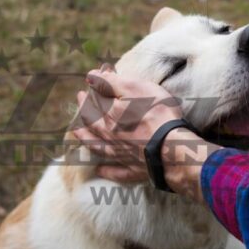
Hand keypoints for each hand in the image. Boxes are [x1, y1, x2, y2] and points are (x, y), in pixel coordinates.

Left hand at [73, 66, 181, 182]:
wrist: (171, 148)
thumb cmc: (156, 114)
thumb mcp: (135, 88)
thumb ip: (110, 82)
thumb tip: (90, 77)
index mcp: (110, 115)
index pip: (95, 101)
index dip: (91, 91)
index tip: (87, 86)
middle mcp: (110, 135)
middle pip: (92, 123)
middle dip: (84, 111)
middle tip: (80, 103)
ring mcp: (120, 154)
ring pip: (97, 146)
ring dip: (86, 139)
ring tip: (78, 134)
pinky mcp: (133, 169)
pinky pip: (115, 172)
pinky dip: (106, 171)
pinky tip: (99, 170)